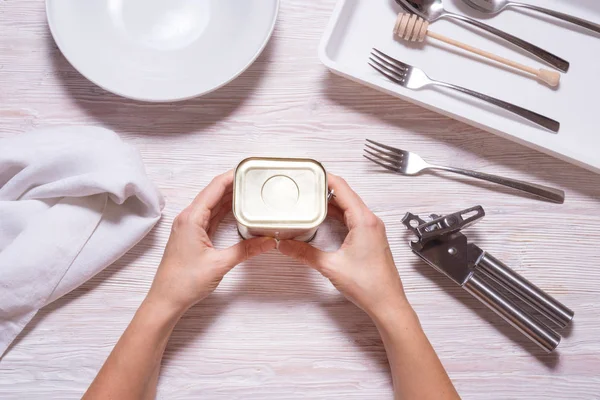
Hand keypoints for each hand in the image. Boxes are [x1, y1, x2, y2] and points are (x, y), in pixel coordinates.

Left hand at [147, 171, 275, 314]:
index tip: (248, 169)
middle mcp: (188, 218)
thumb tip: (269, 241)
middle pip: (213, 193)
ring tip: (250, 192)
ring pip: (212, 205)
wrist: (166, 299)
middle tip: (255, 180)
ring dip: (229, 198)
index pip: (214, 188)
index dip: (232, 176)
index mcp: (191, 218)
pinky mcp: (192, 236)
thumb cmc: (185, 282)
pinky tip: (237, 211)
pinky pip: (210, 217)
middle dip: (233, 185)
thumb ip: (246, 250)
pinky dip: (224, 212)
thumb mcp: (220, 264)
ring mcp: (189, 227)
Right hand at [278, 174, 407, 319]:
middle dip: (324, 189)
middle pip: (346, 195)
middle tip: (304, 187)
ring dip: (330, 203)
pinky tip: (323, 220)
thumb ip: (304, 253)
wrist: (387, 304)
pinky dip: (337, 215)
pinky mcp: (370, 239)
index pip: (343, 188)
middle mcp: (370, 221)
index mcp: (364, 221)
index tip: (310, 173)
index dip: (325, 178)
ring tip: (310, 201)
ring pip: (349, 207)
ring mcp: (372, 230)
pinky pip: (352, 218)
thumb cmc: (369, 286)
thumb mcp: (330, 267)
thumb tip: (285, 245)